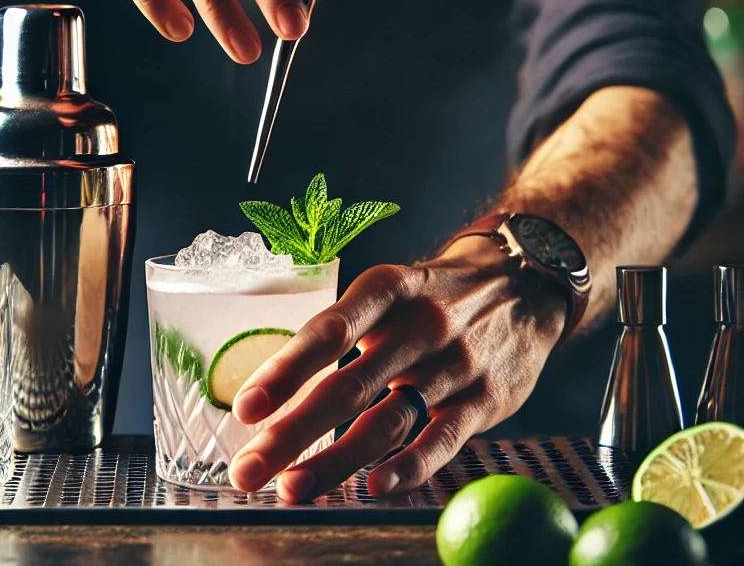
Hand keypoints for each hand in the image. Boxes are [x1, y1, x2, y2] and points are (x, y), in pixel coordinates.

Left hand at [226, 237, 566, 501]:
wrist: (525, 281)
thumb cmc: (436, 294)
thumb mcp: (392, 290)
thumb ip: (347, 332)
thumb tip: (283, 380)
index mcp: (386, 290)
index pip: (327, 332)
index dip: (285, 371)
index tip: (246, 408)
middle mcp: (418, 324)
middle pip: (347, 386)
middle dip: (292, 432)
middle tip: (246, 469)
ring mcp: (455, 363)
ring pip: (387, 420)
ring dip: (334, 461)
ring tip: (291, 489)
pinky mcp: (485, 398)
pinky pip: (443, 438)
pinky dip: (410, 467)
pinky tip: (374, 488)